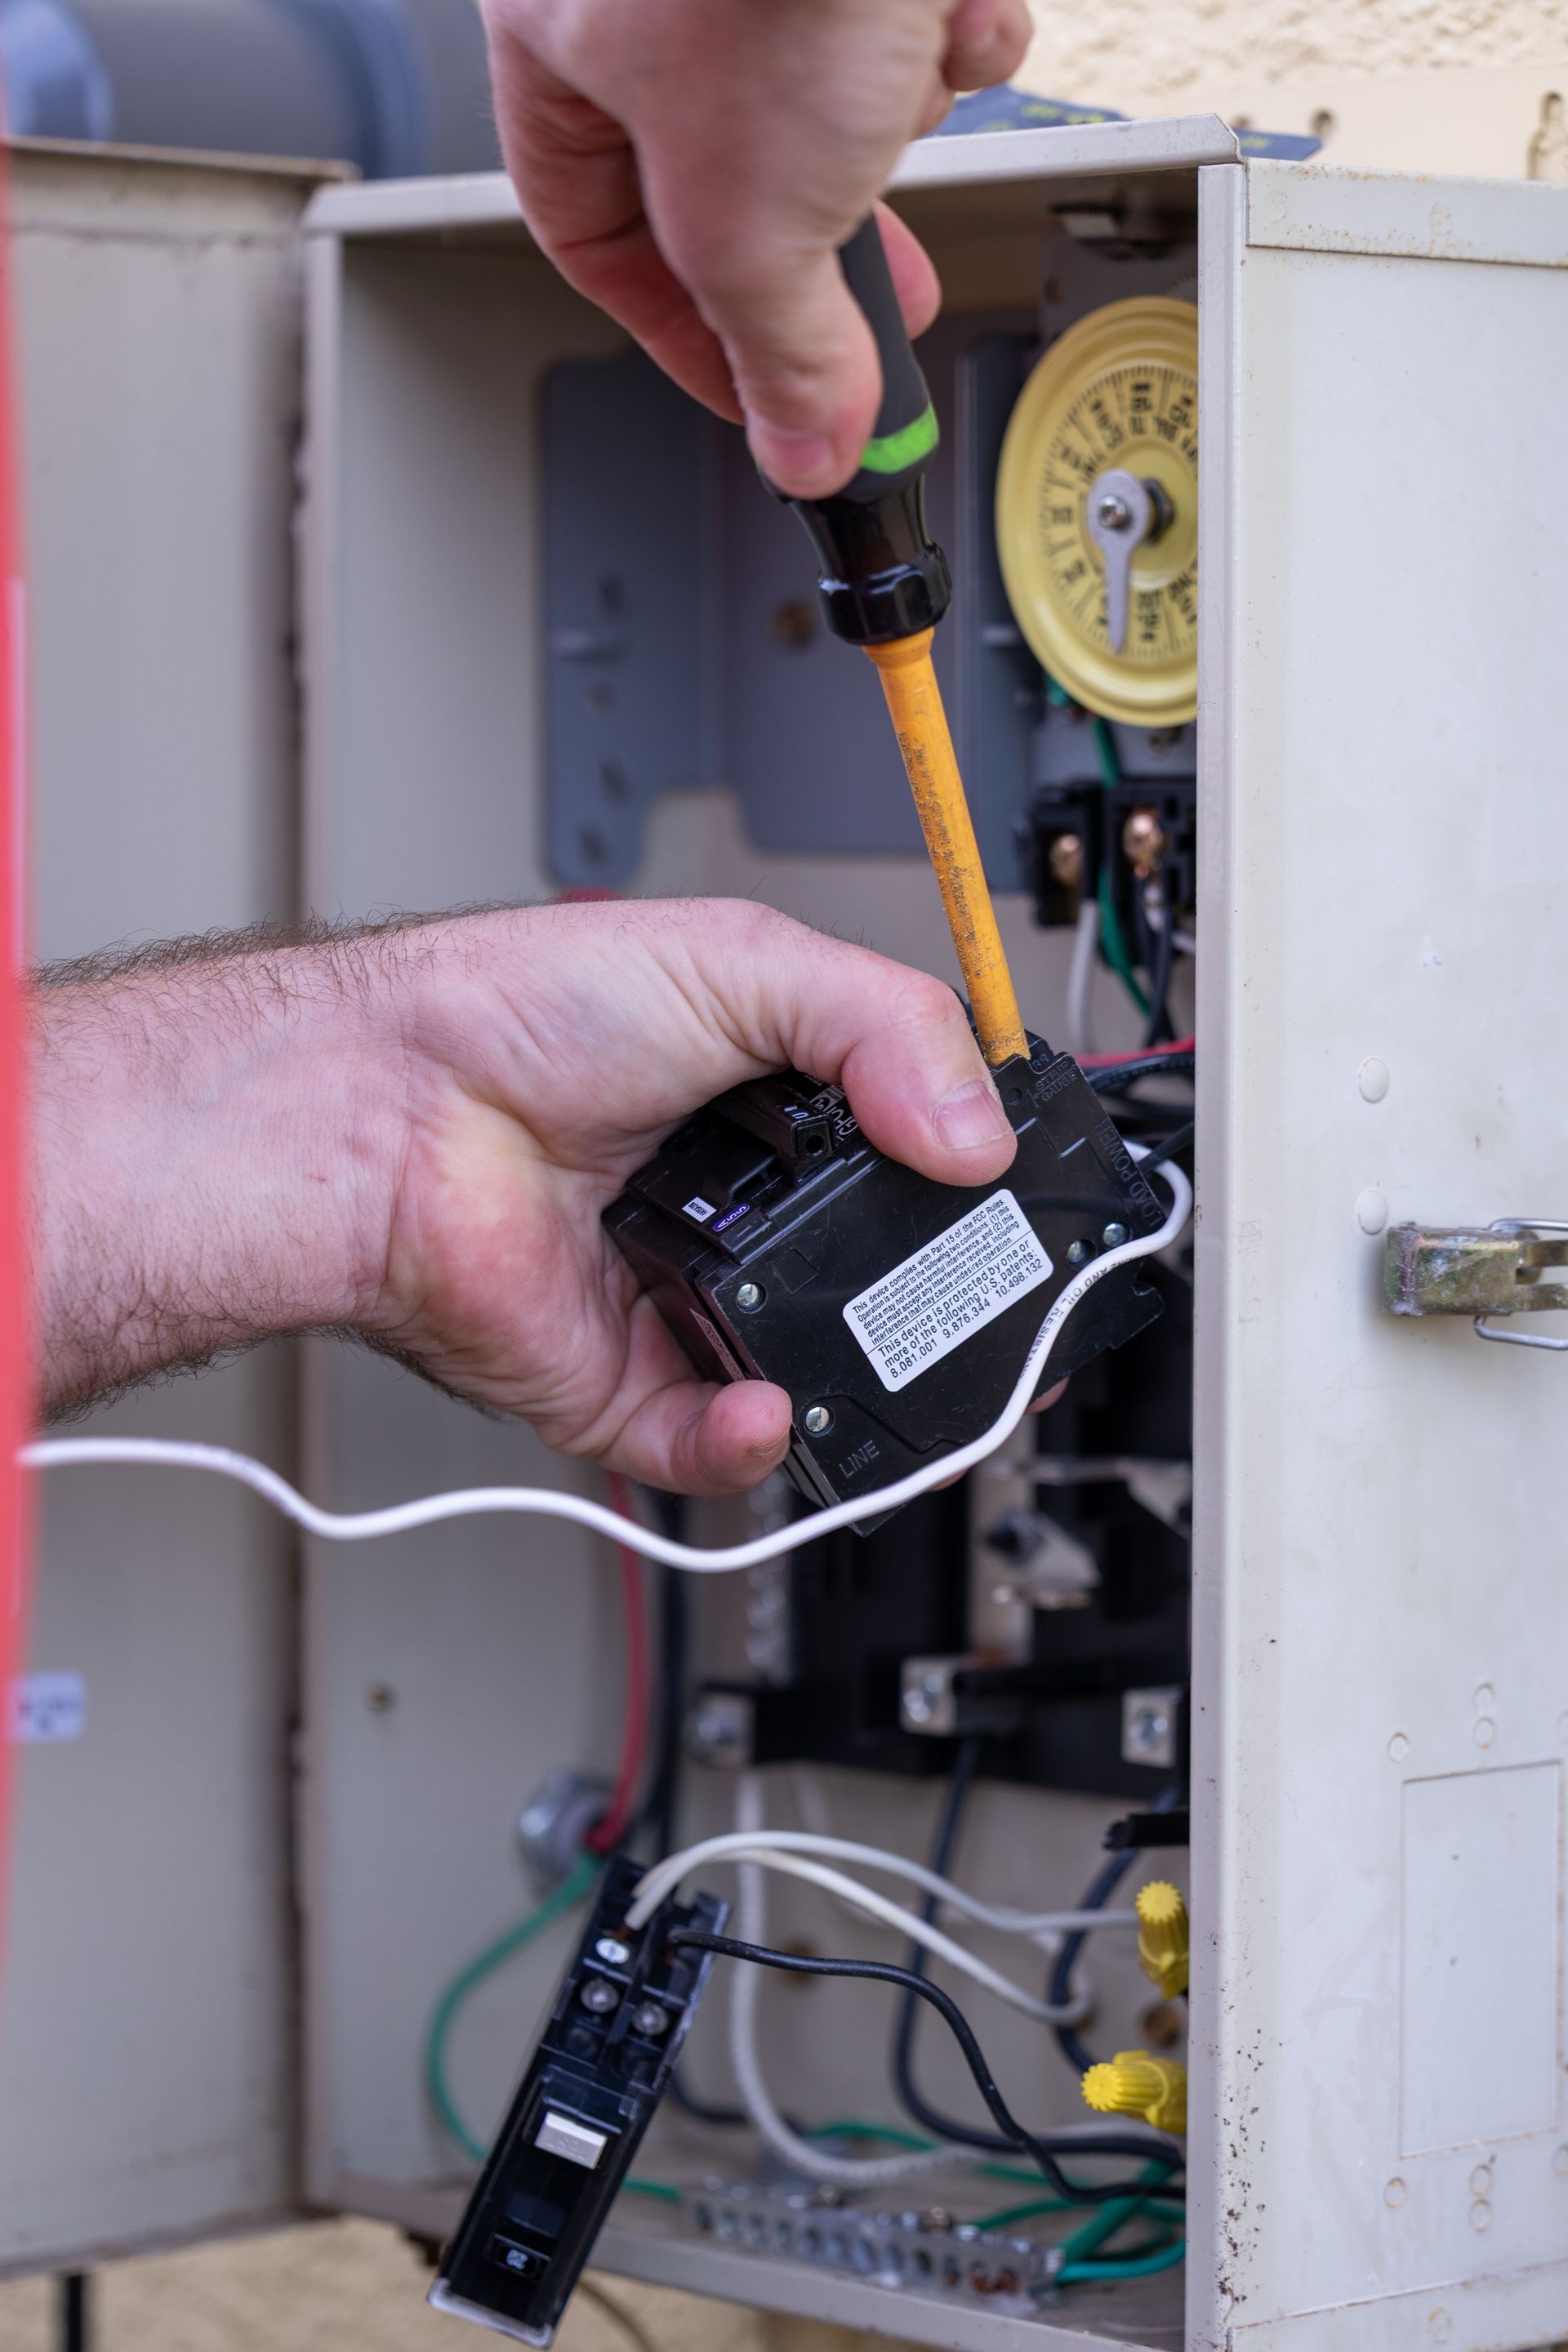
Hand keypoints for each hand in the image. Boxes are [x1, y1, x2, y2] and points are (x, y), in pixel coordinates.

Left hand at [32, 901, 1022, 1493]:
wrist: (389, 1105)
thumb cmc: (519, 1011)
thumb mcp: (744, 961)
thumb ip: (887, 1024)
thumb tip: (977, 1135)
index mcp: (775, 1109)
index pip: (914, 1165)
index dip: (979, 1196)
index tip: (1030, 1216)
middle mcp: (738, 1212)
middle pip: (881, 1285)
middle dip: (949, 1309)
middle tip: (995, 1307)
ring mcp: (684, 1303)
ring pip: (811, 1378)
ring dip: (867, 1385)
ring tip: (903, 1361)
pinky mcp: (621, 1385)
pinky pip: (710, 1445)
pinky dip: (750, 1441)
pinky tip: (767, 1401)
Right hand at [482, 0, 1029, 496]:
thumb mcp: (749, 222)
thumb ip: (778, 354)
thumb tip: (804, 449)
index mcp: (558, 44)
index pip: (601, 242)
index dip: (690, 346)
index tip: (769, 405)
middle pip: (737, 168)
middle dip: (825, 239)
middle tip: (876, 312)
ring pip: (839, 80)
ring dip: (889, 109)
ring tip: (896, 86)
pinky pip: (916, 1)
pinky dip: (950, 23)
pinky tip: (950, 8)